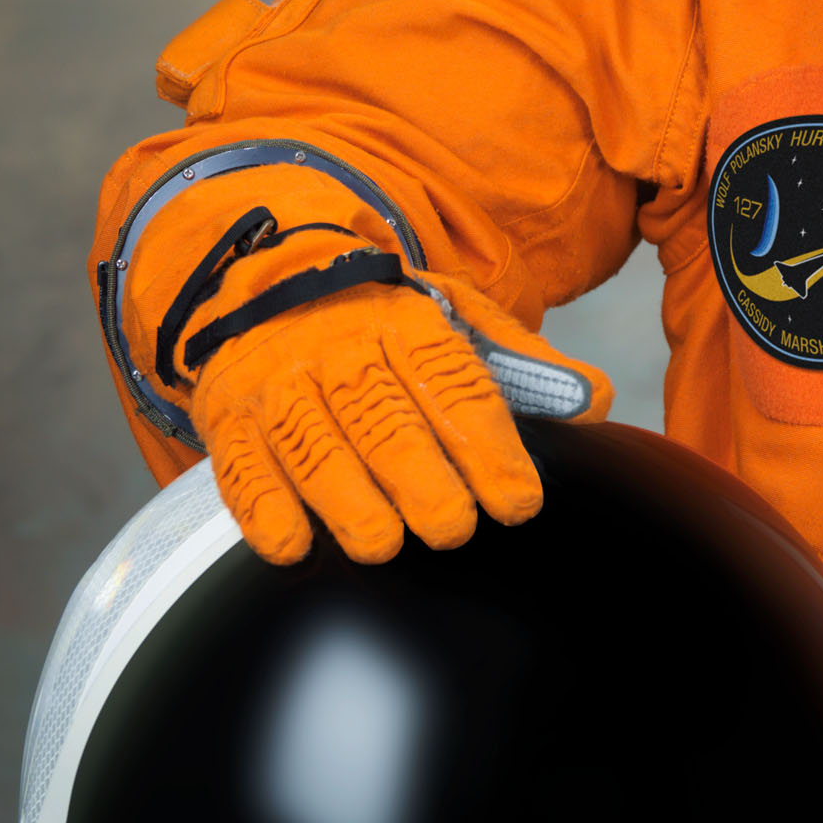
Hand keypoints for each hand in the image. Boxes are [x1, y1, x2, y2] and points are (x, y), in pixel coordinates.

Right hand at [188, 258, 608, 563]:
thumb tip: (595, 401)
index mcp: (406, 322)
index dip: (488, 449)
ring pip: (313, 446)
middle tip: (452, 529)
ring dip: (346, 501)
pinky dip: (263, 509)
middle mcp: (338, 348)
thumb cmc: (381, 320)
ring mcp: (278, 383)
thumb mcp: (456, 319)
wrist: (267, 278)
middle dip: (419, 478)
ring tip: (383, 544)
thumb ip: (528, 365)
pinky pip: (241, 466)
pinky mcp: (228, 417)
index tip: (518, 502)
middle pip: (382, 419)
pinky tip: (293, 545)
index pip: (455, 386)